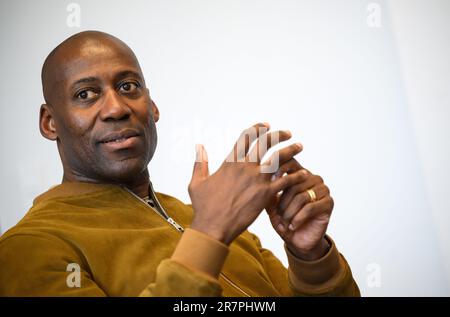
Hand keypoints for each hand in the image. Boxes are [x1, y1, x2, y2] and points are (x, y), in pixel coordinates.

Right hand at [188, 123, 305, 244]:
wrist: (213, 227)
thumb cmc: (204, 207)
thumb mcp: (197, 182)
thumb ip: (200, 162)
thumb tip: (199, 146)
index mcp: (230, 162)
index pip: (246, 137)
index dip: (257, 128)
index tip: (265, 125)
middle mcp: (245, 167)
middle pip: (265, 143)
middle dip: (278, 135)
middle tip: (287, 133)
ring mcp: (256, 180)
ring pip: (278, 158)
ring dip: (291, 150)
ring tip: (299, 146)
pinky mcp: (265, 194)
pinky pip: (285, 181)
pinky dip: (295, 175)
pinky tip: (303, 173)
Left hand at [266, 159, 332, 260]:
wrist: (297, 240)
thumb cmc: (284, 220)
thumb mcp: (272, 205)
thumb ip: (268, 190)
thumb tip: (261, 177)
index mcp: (299, 174)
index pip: (290, 162)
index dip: (279, 169)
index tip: (270, 181)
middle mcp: (313, 178)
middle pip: (293, 181)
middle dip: (282, 201)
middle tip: (277, 215)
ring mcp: (322, 189)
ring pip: (301, 196)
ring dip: (289, 212)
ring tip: (284, 222)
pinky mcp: (328, 203)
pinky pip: (309, 207)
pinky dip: (298, 218)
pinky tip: (292, 226)